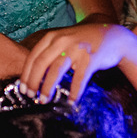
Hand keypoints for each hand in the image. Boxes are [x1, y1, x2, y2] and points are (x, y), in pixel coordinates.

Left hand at [21, 23, 136, 102]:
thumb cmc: (85, 43)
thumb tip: (33, 77)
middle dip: (33, 82)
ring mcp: (77, 48)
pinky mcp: (91, 58)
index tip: (22, 89)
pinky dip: (74, 91)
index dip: (26, 75)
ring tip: (44, 100)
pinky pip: (79, 78)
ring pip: (56, 70)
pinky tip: (71, 101)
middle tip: (31, 97)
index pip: (33, 57)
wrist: (113, 36)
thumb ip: (50, 53)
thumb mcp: (64, 41)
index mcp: (53, 37)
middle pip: (42, 64)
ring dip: (48, 88)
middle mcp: (63, 40)